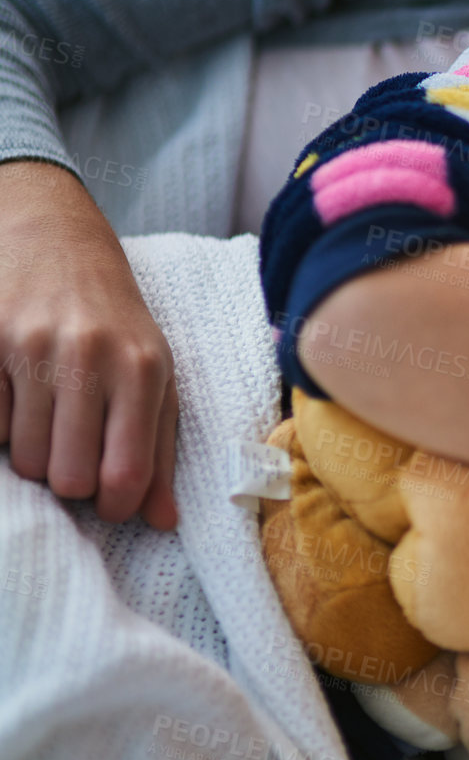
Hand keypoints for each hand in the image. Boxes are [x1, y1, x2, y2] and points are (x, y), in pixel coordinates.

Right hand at [0, 160, 178, 528]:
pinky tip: (18, 394)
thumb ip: (160, 447)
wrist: (53, 238)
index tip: (112, 502)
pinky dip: (4, 425)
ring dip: (36, 456)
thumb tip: (162, 522)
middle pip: (68, 478)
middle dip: (71, 482)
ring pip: (25, 460)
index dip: (116, 506)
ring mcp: (30, 347)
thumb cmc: (114, 319)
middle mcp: (89, 356)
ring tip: (51, 419)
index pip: (125, 473)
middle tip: (78, 453)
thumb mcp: (155, 372)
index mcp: (144, 367)